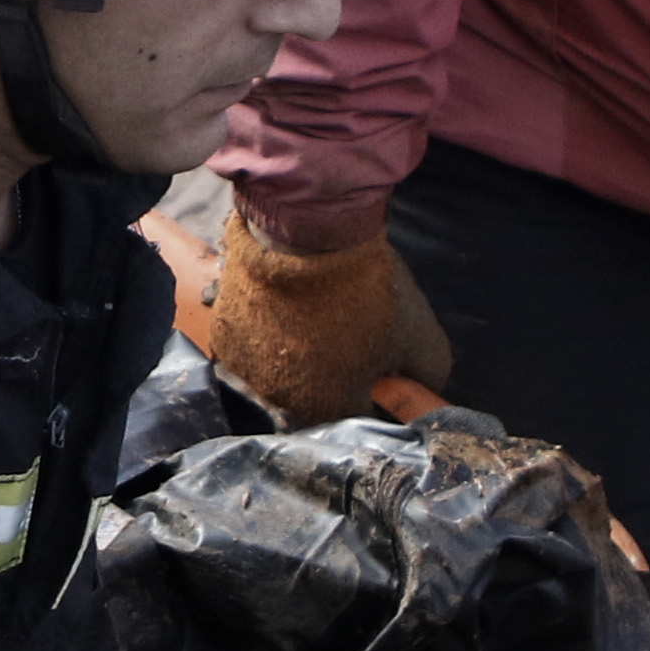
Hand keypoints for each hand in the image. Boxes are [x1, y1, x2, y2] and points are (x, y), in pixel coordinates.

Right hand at [203, 212, 455, 428]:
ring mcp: (249, 370)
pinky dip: (268, 333)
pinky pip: (253, 347)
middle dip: (336, 373)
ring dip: (298, 354)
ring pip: (282, 372)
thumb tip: (416, 396)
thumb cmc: (366, 291)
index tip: (381, 359)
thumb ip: (424, 380)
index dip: (377, 388)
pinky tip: (285, 307)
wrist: (304, 234)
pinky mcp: (225, 339)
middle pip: (318, 396)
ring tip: (315, 315)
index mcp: (331, 409)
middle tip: (349, 332)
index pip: (362, 415)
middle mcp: (283, 401)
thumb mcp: (421, 339)